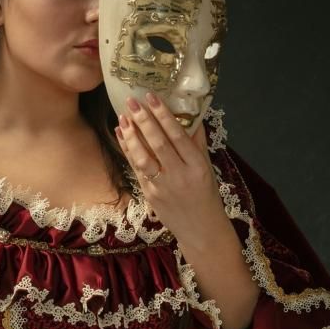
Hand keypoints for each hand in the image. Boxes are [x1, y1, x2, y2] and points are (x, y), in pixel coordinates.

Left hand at [115, 92, 228, 248]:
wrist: (202, 231)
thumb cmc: (207, 196)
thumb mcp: (208, 167)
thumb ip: (197, 141)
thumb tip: (191, 114)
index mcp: (198, 165)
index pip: (178, 135)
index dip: (163, 114)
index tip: (152, 97)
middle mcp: (180, 175)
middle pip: (158, 143)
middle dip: (143, 120)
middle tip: (132, 101)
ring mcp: (162, 186)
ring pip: (143, 156)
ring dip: (131, 135)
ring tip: (123, 116)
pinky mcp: (149, 194)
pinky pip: (136, 168)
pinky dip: (127, 149)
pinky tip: (121, 134)